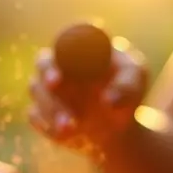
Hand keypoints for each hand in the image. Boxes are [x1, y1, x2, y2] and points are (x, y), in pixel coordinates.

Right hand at [28, 38, 147, 149]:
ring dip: (51, 107)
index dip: (66, 44)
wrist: (116, 126)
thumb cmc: (127, 92)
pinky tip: (66, 136)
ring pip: (37, 89)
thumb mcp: (136, 82)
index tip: (71, 53)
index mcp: (82, 46)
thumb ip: (127, 85)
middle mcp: (59, 62)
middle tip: (55, 83)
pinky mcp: (40, 110)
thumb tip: (109, 101)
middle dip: (47, 71)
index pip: (69, 36)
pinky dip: (48, 126)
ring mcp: (47, 87)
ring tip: (71, 127)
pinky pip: (35, 115)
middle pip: (44, 60)